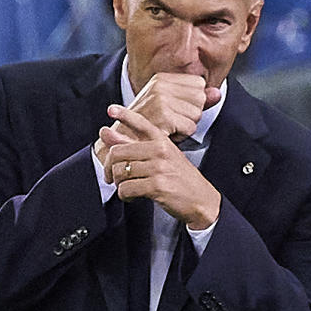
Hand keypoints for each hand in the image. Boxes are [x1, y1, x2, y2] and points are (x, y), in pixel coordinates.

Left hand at [98, 105, 221, 228]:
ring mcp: (159, 168)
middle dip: (110, 167)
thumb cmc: (181, 179)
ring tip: (126, 188)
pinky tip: (131, 197)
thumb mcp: (164, 157)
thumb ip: (137, 146)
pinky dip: (124, 196)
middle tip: (112, 177)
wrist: (202, 200)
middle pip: (118, 152)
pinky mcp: (157, 186)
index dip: (124, 115)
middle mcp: (160, 151)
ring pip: (120, 172)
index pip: (141, 123)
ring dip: (118, 184)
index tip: (111, 110)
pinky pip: (126, 189)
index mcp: (162, 141)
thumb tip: (108, 134)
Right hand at [123, 71, 219, 140]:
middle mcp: (161, 85)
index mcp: (162, 78)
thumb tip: (218, 93)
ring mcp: (161, 99)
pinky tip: (167, 134)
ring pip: (196, 114)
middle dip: (191, 115)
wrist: (123, 142)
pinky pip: (190, 127)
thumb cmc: (148, 125)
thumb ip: (197, 99)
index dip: (192, 102)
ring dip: (186, 127)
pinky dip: (182, 136)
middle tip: (170, 121)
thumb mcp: (172, 107)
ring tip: (167, 127)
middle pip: (200, 99)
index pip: (199, 85)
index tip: (173, 110)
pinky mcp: (163, 115)